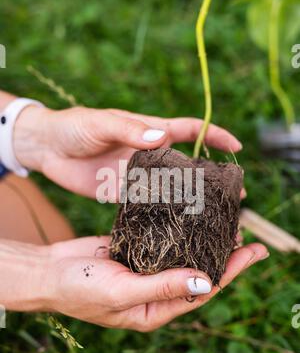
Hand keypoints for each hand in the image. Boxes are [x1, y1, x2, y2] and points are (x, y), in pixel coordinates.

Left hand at [14, 105, 241, 197]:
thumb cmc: (75, 127)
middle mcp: (149, 155)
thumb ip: (130, 131)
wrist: (47, 147)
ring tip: (214, 218)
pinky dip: (164, 214)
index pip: (190, 130)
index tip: (236, 148)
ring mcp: (138, 176)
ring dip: (193, 202)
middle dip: (212, 179)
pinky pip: (149, 205)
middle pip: (188, 166)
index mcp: (149, 131)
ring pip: (172, 189)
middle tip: (234, 198)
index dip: (214, 136)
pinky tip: (179, 228)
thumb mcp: (101, 124)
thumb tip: (162, 138)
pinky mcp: (123, 194)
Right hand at [43, 236, 267, 330]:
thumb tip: (206, 281)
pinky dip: (178, 229)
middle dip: (222, 255)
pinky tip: (190, 215)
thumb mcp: (121, 292)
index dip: (231, 272)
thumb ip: (162, 287)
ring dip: (202, 240)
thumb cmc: (79, 290)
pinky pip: (161, 241)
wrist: (48, 272)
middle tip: (245, 233)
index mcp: (155, 310)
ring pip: (181, 254)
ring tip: (225, 222)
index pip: (202, 291)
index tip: (254, 252)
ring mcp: (145, 270)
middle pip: (196, 272)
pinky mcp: (134, 251)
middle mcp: (154, 291)